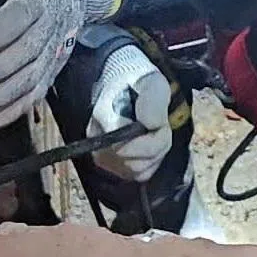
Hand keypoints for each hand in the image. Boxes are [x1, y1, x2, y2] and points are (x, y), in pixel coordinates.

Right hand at [87, 44, 171, 182]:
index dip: (151, 139)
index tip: (160, 123)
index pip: (126, 147)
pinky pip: (139, 175)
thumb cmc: (138, 83)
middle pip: (135, 163)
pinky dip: (151, 161)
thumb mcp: (152, 82)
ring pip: (139, 171)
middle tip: (158, 123)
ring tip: (152, 130)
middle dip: (156, 145)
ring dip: (155, 153)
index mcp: (103, 116)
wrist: (125, 87)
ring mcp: (103, 157)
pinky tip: (148, 142)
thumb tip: (149, 125)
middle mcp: (97, 141)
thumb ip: (152, 101)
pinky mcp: (112, 167)